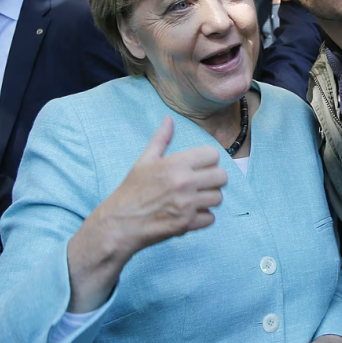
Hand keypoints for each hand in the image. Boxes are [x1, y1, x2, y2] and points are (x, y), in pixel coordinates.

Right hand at [66, 117, 227, 311]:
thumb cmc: (131, 190)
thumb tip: (169, 119)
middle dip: (213, 180)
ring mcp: (187, 204)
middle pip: (221, 176)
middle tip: (199, 184)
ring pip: (218, 198)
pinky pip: (211, 218)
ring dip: (208, 199)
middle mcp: (184, 182)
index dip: (208, 161)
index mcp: (175, 164)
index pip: (213, 155)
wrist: (119, 223)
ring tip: (193, 200)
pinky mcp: (187, 223)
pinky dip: (202, 218)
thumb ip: (161, 139)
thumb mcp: (144, 161)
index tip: (199, 167)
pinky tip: (188, 214)